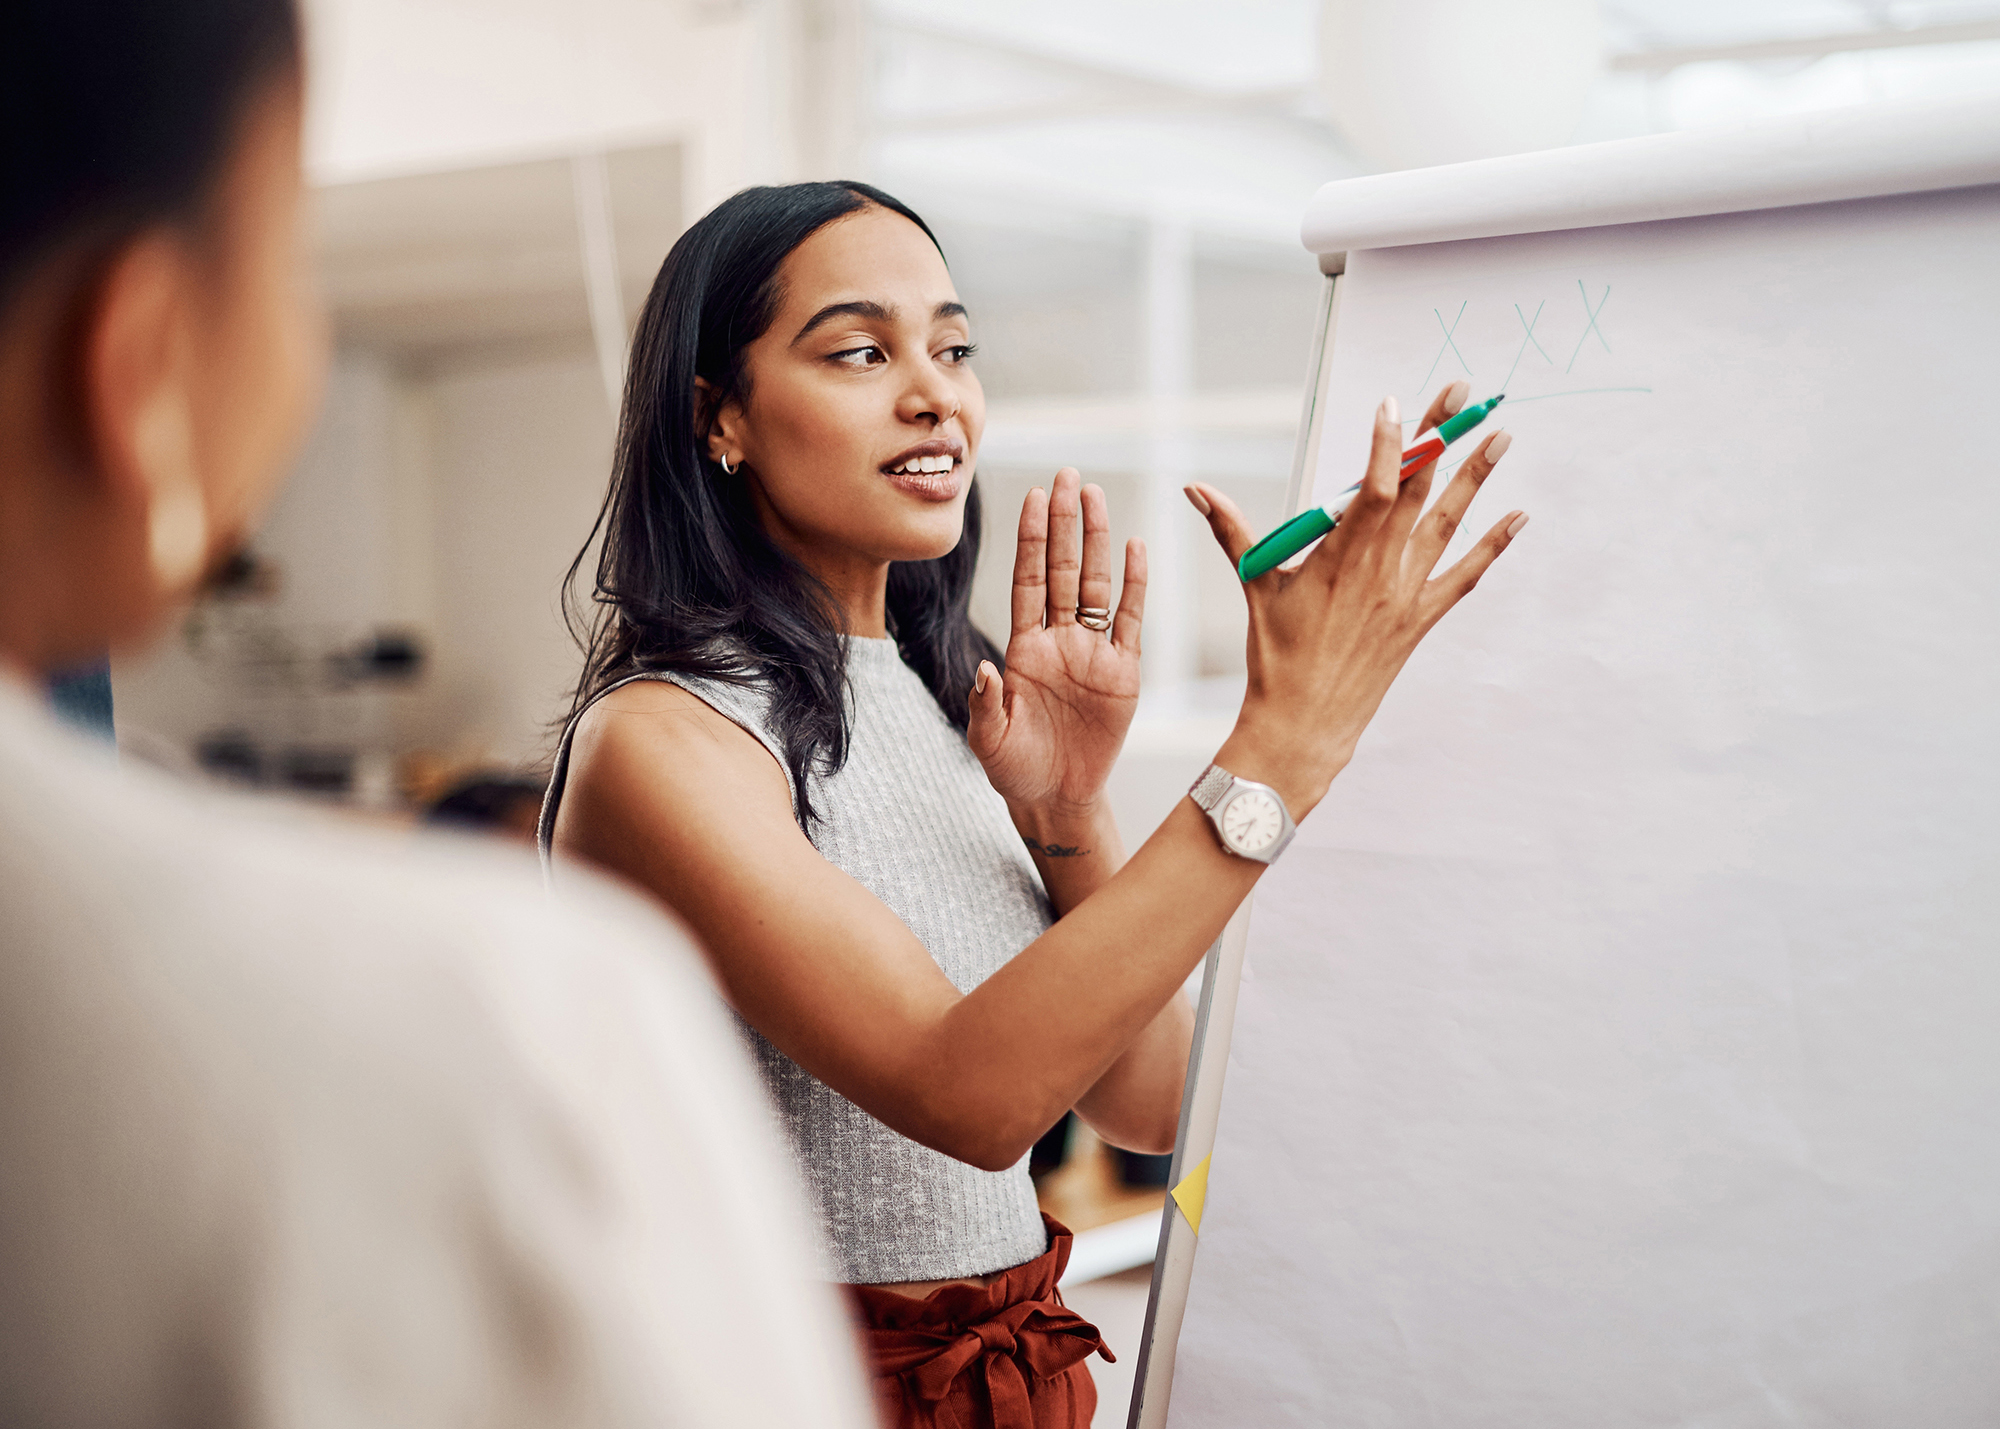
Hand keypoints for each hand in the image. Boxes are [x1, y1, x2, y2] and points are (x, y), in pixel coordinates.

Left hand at [968, 467, 1145, 817]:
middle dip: (1064, 523)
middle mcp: (1058, 640)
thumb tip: (984, 670)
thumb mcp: (989, 739)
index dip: (1032, 540)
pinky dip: (1135, 584)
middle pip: (1064, 569)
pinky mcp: (1122, 673)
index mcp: (1023, 648)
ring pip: (1097, 585)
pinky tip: (1135, 547)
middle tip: (1066, 475)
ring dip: (1097, 541)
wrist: (1056, 796)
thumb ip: (984, 703)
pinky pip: (1130, 621)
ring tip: (1095, 496)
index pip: (1029, 581)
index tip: (1032, 497)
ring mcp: (1092, 653)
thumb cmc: (1016, 767)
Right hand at [1188, 381, 1525, 817]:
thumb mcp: (1255, 585)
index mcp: (1337, 558)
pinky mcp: (1420, 619)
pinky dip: (1493, 546)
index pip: (1372, 489)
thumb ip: (1231, 530)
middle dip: (1440, 437)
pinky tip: (1518, 517)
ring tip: (1501, 436)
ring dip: (1476, 478)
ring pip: (1448, 523)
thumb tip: (1195, 490)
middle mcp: (1379, 571)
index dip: (1387, 445)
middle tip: (1464, 395)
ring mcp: (1404, 594)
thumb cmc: (1275, 657)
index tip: (1395, 405)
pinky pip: (1465, 576)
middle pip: (1416, 490)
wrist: (1305, 724)